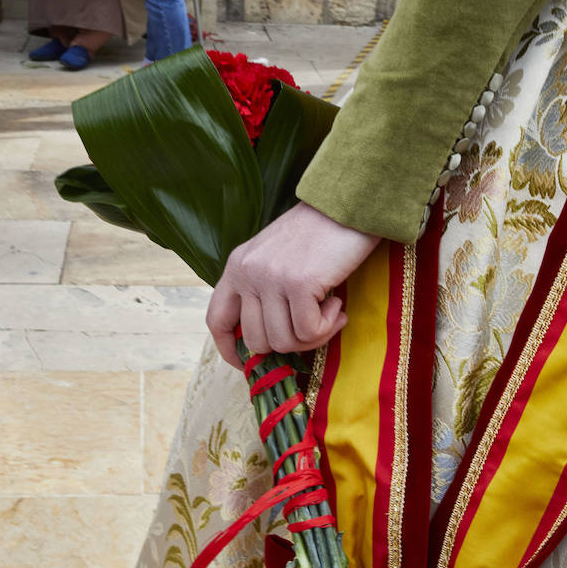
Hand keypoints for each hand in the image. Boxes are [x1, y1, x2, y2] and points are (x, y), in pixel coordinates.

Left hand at [207, 202, 381, 366]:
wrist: (349, 204)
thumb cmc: (319, 232)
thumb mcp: (275, 256)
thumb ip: (262, 289)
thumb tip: (267, 339)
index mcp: (237, 265)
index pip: (217, 319)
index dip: (229, 349)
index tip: (249, 363)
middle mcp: (248, 272)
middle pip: (256, 341)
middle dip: (289, 344)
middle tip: (314, 326)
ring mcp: (271, 278)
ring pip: (284, 341)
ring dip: (314, 335)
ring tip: (330, 310)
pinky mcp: (299, 284)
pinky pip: (309, 332)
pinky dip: (329, 325)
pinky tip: (338, 304)